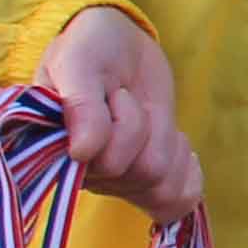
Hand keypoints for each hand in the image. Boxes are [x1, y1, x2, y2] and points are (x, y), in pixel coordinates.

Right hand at [36, 7, 202, 217]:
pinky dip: (188, 171)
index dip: (123, 124)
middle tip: (124, 97)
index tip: (114, 92)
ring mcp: (118, 183)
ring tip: (146, 114)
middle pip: (142, 174)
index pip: (110, 164)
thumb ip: (79, 104)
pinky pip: (179, 200)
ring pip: (163, 186)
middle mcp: (87, 177)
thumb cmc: (90, 51)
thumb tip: (83, 151)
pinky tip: (176, 143)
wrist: (118, 46)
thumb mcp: (78, 63)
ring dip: (167, 141)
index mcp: (59, 154)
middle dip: (145, 125)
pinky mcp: (148, 182)